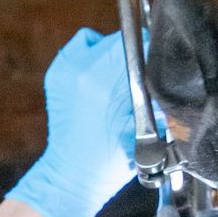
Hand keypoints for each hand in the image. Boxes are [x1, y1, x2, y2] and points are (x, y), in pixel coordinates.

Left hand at [6, 28, 137, 216]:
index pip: (136, 44)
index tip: (155, 67)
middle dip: (132, 58)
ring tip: (116, 81)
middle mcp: (81, 69)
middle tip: (137, 80)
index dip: (150, 53)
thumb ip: (152, 91)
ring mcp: (65, 70)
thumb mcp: (145, 126)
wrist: (74, 174)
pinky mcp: (56, 73)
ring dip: (113, 56)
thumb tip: (161, 66)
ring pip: (100, 41)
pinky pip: (81, 49)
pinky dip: (92, 58)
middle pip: (118, 42)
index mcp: (104, 82)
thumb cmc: (110, 158)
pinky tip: (99, 79)